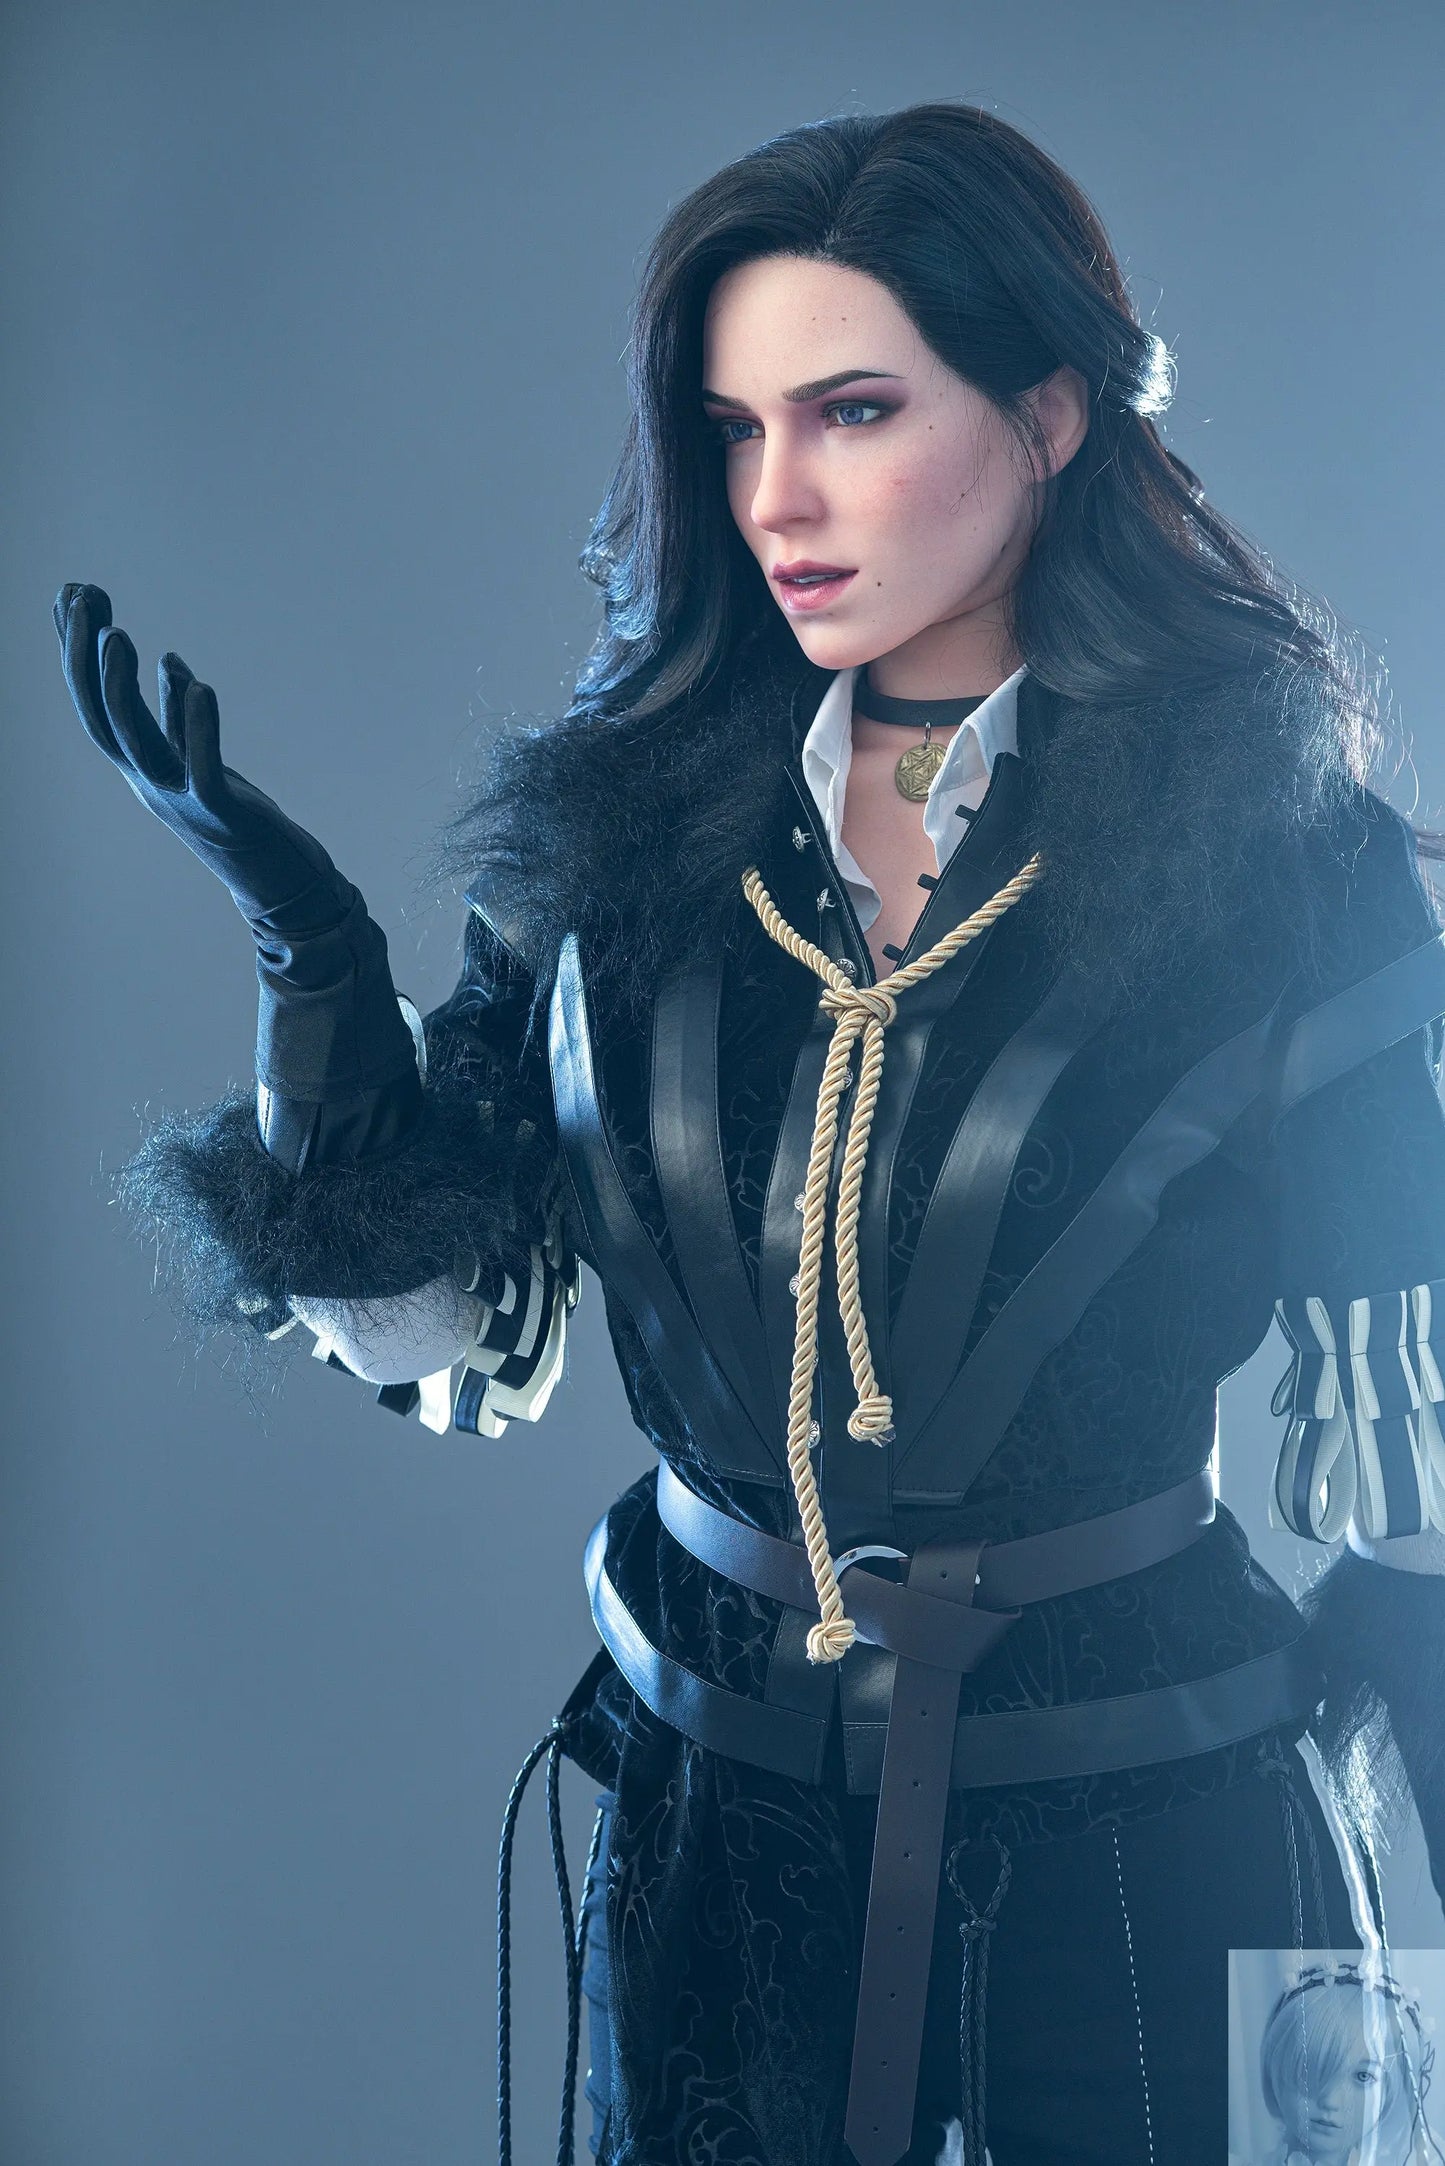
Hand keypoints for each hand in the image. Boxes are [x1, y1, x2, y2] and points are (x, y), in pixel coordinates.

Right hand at [54, 582, 354, 939]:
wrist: (280, 882)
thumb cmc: (238, 821)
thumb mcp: (199, 761)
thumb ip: (179, 718)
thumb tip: (171, 664)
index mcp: (142, 768)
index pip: (94, 705)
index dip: (75, 651)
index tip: (69, 591)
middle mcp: (151, 783)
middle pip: (101, 718)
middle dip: (83, 657)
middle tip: (80, 597)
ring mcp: (183, 800)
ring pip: (137, 743)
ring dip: (123, 688)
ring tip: (120, 635)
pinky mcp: (224, 814)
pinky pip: (204, 769)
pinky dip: (196, 728)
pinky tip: (199, 685)